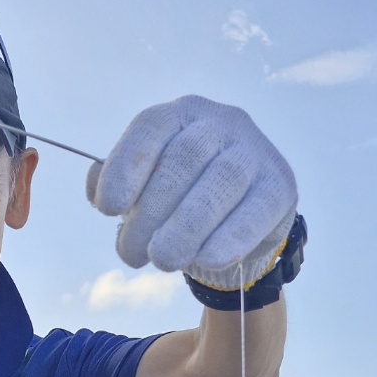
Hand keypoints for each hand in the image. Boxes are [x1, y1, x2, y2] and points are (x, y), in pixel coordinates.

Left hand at [87, 96, 296, 289]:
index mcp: (181, 115)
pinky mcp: (280, 188)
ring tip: (163, 261)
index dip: (125, 168)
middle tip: (131, 254)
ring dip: (186, 229)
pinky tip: (206, 259)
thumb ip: (117, 184)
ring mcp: (254, 153)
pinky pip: (255, 211)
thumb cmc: (182, 199)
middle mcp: (221, 124)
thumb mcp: (146, 187)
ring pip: (221, 183)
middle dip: (150, 213)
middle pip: (183, 159)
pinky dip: (229, 238)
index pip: (151, 129)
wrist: (239, 221)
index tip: (107, 210)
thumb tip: (97, 188)